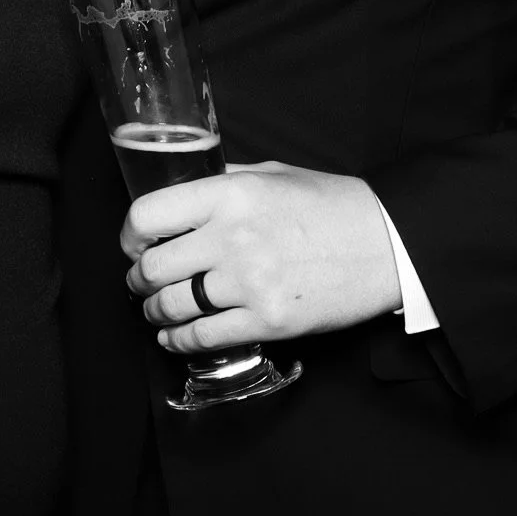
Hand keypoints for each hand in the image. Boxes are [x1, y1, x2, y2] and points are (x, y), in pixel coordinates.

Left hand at [122, 162, 400, 352]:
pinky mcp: (266, 323)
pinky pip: (202, 338)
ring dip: (154, 312)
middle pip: (152, 268)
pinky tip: (174, 336)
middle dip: (137, 279)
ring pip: (171, 307)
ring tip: (156, 309)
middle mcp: (232, 238)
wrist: (387, 244)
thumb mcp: (270, 174)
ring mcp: (249, 284)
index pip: (147, 216)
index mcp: (229, 194)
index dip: (129, 235)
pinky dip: (178, 341)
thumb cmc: (331, 204)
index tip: (132, 244)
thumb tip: (179, 194)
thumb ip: (221, 182)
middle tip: (140, 281)